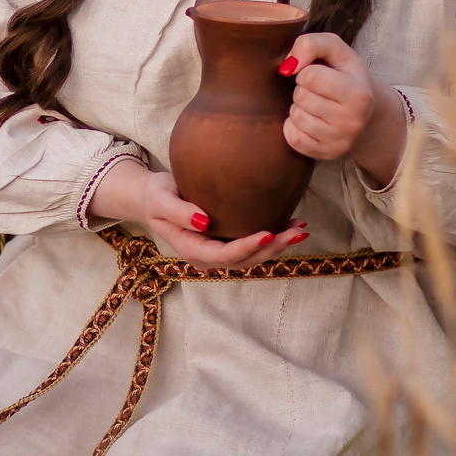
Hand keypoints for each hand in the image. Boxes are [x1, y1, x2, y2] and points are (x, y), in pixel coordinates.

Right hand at [90, 161, 307, 269]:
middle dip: (272, 248)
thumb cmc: (156, 195)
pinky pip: (253, 245)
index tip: (267, 232)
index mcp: (192, 249)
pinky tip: (292, 224)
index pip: (223, 255)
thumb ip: (178, 212)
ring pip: (253, 256)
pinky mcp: (228, 241)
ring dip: (277, 245)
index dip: (247, 247)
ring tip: (300, 229)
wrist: (155, 197)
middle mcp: (208, 256)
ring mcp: (219, 251)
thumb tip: (204, 222)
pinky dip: (273, 237)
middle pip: (244, 260)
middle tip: (296, 232)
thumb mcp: (160, 199)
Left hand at [279, 32, 403, 185]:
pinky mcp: (326, 154)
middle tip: (319, 92)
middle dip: (303, 90)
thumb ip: (311, 44)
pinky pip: (292, 138)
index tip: (319, 75)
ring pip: (295, 117)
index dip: (307, 71)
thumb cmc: (347, 76)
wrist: (368, 115)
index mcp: (358, 94)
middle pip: (300, 96)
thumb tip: (288, 66)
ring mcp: (340, 141)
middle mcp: (352, 121)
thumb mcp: (337, 51)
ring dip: (299, 107)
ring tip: (316, 106)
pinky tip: (309, 121)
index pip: (309, 76)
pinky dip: (294, 126)